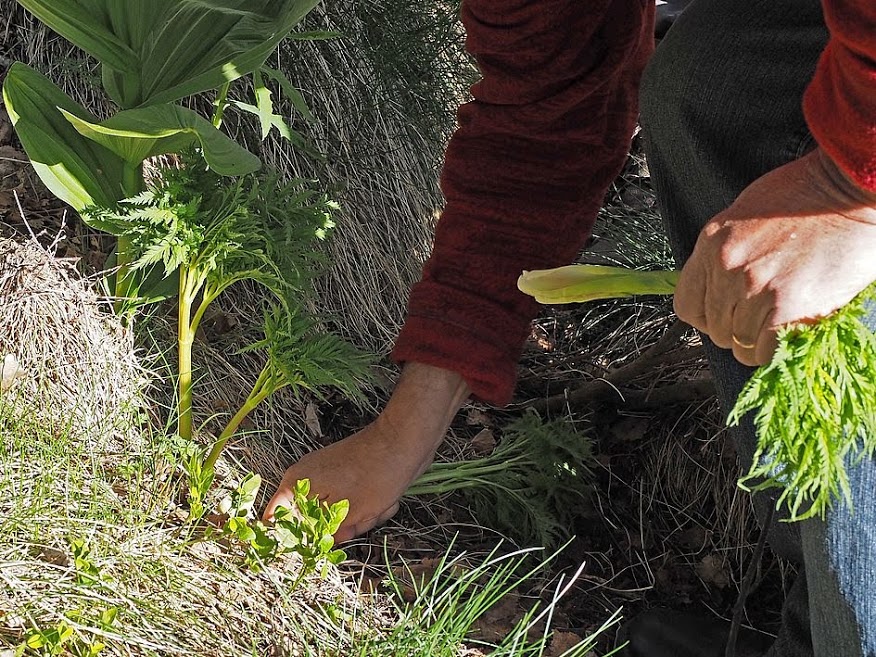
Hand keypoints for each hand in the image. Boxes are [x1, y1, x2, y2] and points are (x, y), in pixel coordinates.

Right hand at [263, 363, 469, 542]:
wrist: (405, 440)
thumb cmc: (375, 475)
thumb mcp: (351, 513)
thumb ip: (329, 532)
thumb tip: (321, 543)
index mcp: (297, 482)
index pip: (277, 516)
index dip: (291, 537)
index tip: (310, 548)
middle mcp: (309, 476)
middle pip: (315, 519)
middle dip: (342, 527)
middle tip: (359, 523)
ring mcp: (331, 473)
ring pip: (340, 513)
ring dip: (363, 517)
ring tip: (378, 506)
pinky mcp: (351, 473)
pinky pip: (355, 501)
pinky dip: (372, 505)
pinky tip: (387, 498)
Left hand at [674, 148, 875, 365]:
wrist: (851, 191)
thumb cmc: (805, 198)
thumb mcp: (744, 216)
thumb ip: (725, 254)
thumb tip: (717, 287)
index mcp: (711, 244)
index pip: (686, 305)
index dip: (707, 317)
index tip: (725, 316)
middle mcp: (726, 267)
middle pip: (713, 328)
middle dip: (736, 329)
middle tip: (762, 317)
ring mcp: (754, 288)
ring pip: (738, 345)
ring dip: (758, 341)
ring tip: (781, 320)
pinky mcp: (787, 307)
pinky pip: (763, 353)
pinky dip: (774, 351)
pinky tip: (790, 332)